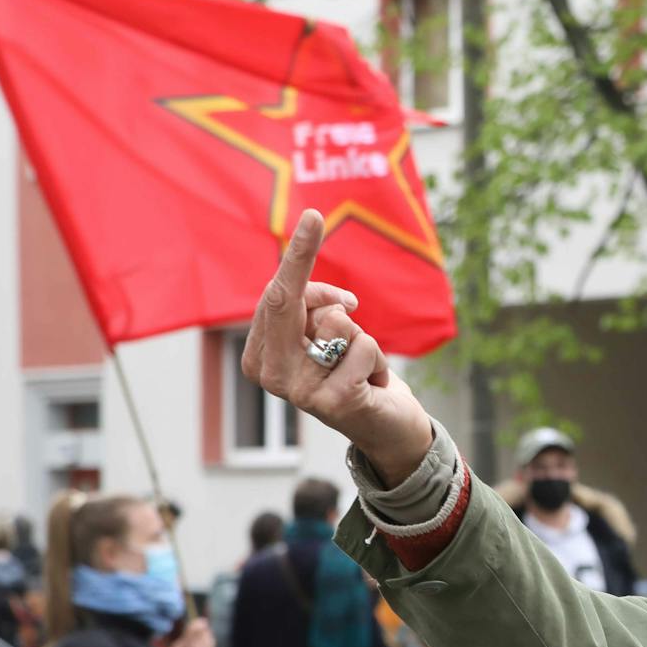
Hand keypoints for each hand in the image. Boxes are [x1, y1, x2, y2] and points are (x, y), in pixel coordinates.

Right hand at [241, 211, 434, 486]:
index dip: (298, 256)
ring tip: (361, 369)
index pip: (275, 295)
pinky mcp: (332, 402)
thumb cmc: (355, 374)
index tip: (315, 216)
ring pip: (338, 322)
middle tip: (352, 302)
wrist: (387, 430)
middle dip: (325, 291)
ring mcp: (297, 391)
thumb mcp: (331, 336)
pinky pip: (366, 347)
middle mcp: (269, 373)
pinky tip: (373, 386)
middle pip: (294, 302)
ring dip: (362, 339)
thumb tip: (340, 304)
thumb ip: (319, 310)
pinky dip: (380, 361)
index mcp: (259, 355)